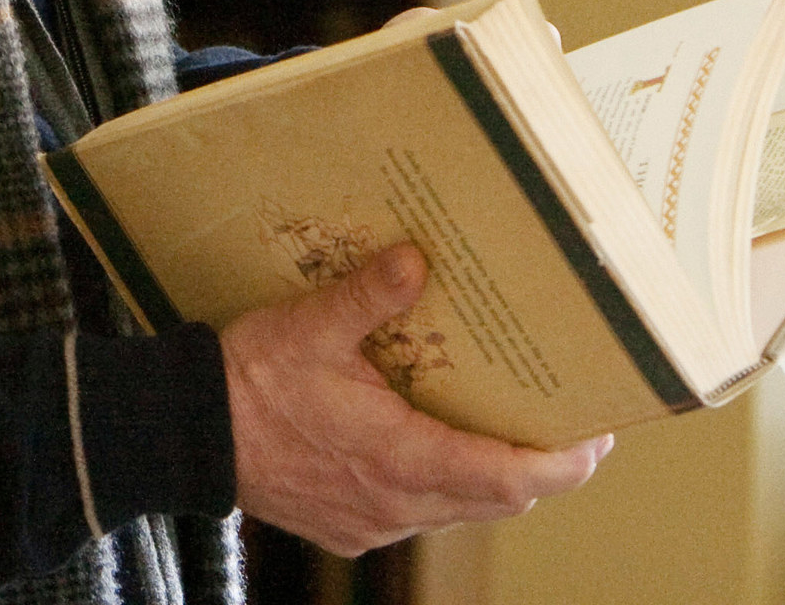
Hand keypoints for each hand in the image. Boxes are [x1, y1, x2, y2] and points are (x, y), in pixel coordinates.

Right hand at [222, 243, 614, 556]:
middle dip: (543, 469)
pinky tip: (435, 442)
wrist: (187, 436)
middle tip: (574, 429)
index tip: (597, 441)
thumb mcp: (310, 326)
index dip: (562, 466)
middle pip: (497, 501)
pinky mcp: (350, 526)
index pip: (507, 480)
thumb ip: (369, 296)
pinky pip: (419, 513)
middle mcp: (395, 502)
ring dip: (492, 478)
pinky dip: (444, 485)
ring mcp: (373, 521)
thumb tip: (417, 259)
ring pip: (460, 510)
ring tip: (513, 430)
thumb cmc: (248, 382)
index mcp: (398, 456)